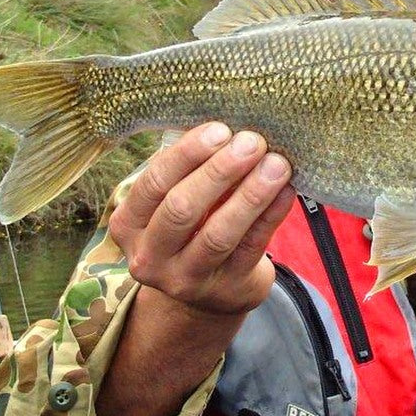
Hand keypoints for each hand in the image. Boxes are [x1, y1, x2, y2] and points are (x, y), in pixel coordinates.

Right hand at [109, 122, 294, 315]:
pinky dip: (271, 216)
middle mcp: (150, 256)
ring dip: (251, 194)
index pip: (154, 183)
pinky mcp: (226, 289)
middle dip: (220, 171)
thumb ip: (190, 168)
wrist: (211, 290)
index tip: (221, 130)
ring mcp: (187, 279)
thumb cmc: (193, 226)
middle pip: (182, 209)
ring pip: (219, 234)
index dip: (188, 154)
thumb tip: (228, 126)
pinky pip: (252, 248)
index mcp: (129, 224)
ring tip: (277, 164)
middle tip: (252, 142)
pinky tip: (286, 191)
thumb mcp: (175, 199)